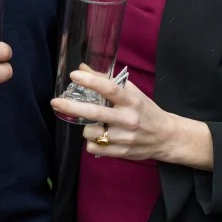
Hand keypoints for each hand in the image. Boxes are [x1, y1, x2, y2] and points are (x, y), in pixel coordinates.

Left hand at [51, 68, 176, 161]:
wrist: (166, 137)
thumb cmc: (146, 111)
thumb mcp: (133, 93)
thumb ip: (109, 81)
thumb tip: (83, 68)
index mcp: (132, 101)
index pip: (110, 88)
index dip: (90, 81)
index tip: (74, 75)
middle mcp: (128, 119)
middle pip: (95, 113)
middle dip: (71, 107)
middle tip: (55, 102)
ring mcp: (124, 137)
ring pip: (90, 132)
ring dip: (87, 128)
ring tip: (95, 125)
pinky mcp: (121, 152)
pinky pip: (93, 147)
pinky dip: (92, 142)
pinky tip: (101, 137)